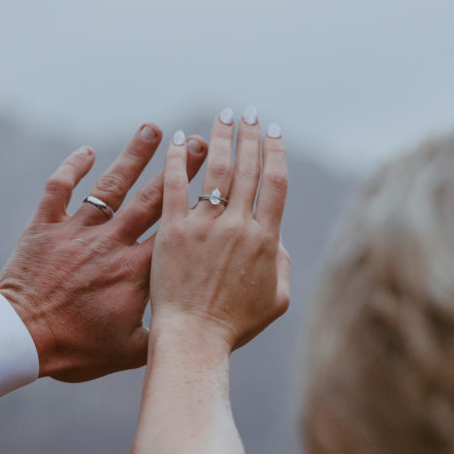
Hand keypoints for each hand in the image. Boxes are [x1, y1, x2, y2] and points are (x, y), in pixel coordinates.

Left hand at [0, 124, 206, 380]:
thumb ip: (164, 332)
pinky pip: (59, 188)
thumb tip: (195, 320)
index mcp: (136, 271)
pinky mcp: (44, 227)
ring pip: (111, 185)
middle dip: (178, 167)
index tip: (220, 183)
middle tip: (197, 141)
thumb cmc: (77, 351)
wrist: (21, 340)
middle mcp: (111, 243)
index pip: (176, 230)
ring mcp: (77, 231)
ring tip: (152, 129)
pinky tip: (87, 151)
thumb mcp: (130, 352)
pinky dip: (73, 167)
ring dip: (133, 155)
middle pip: (152, 198)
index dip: (199, 204)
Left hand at [150, 109, 289, 352]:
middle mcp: (237, 227)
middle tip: (249, 113)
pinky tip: (177, 140)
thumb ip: (281, 264)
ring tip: (222, 118)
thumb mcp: (275, 301)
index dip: (276, 152)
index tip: (274, 131)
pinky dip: (177, 161)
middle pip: (247, 169)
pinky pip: (174, 188)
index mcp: (266, 240)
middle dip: (250, 136)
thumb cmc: (234, 327)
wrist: (193, 340)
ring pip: (214, 172)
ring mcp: (204, 228)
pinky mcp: (172, 234)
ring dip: (220, 139)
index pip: (275, 183)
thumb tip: (275, 239)